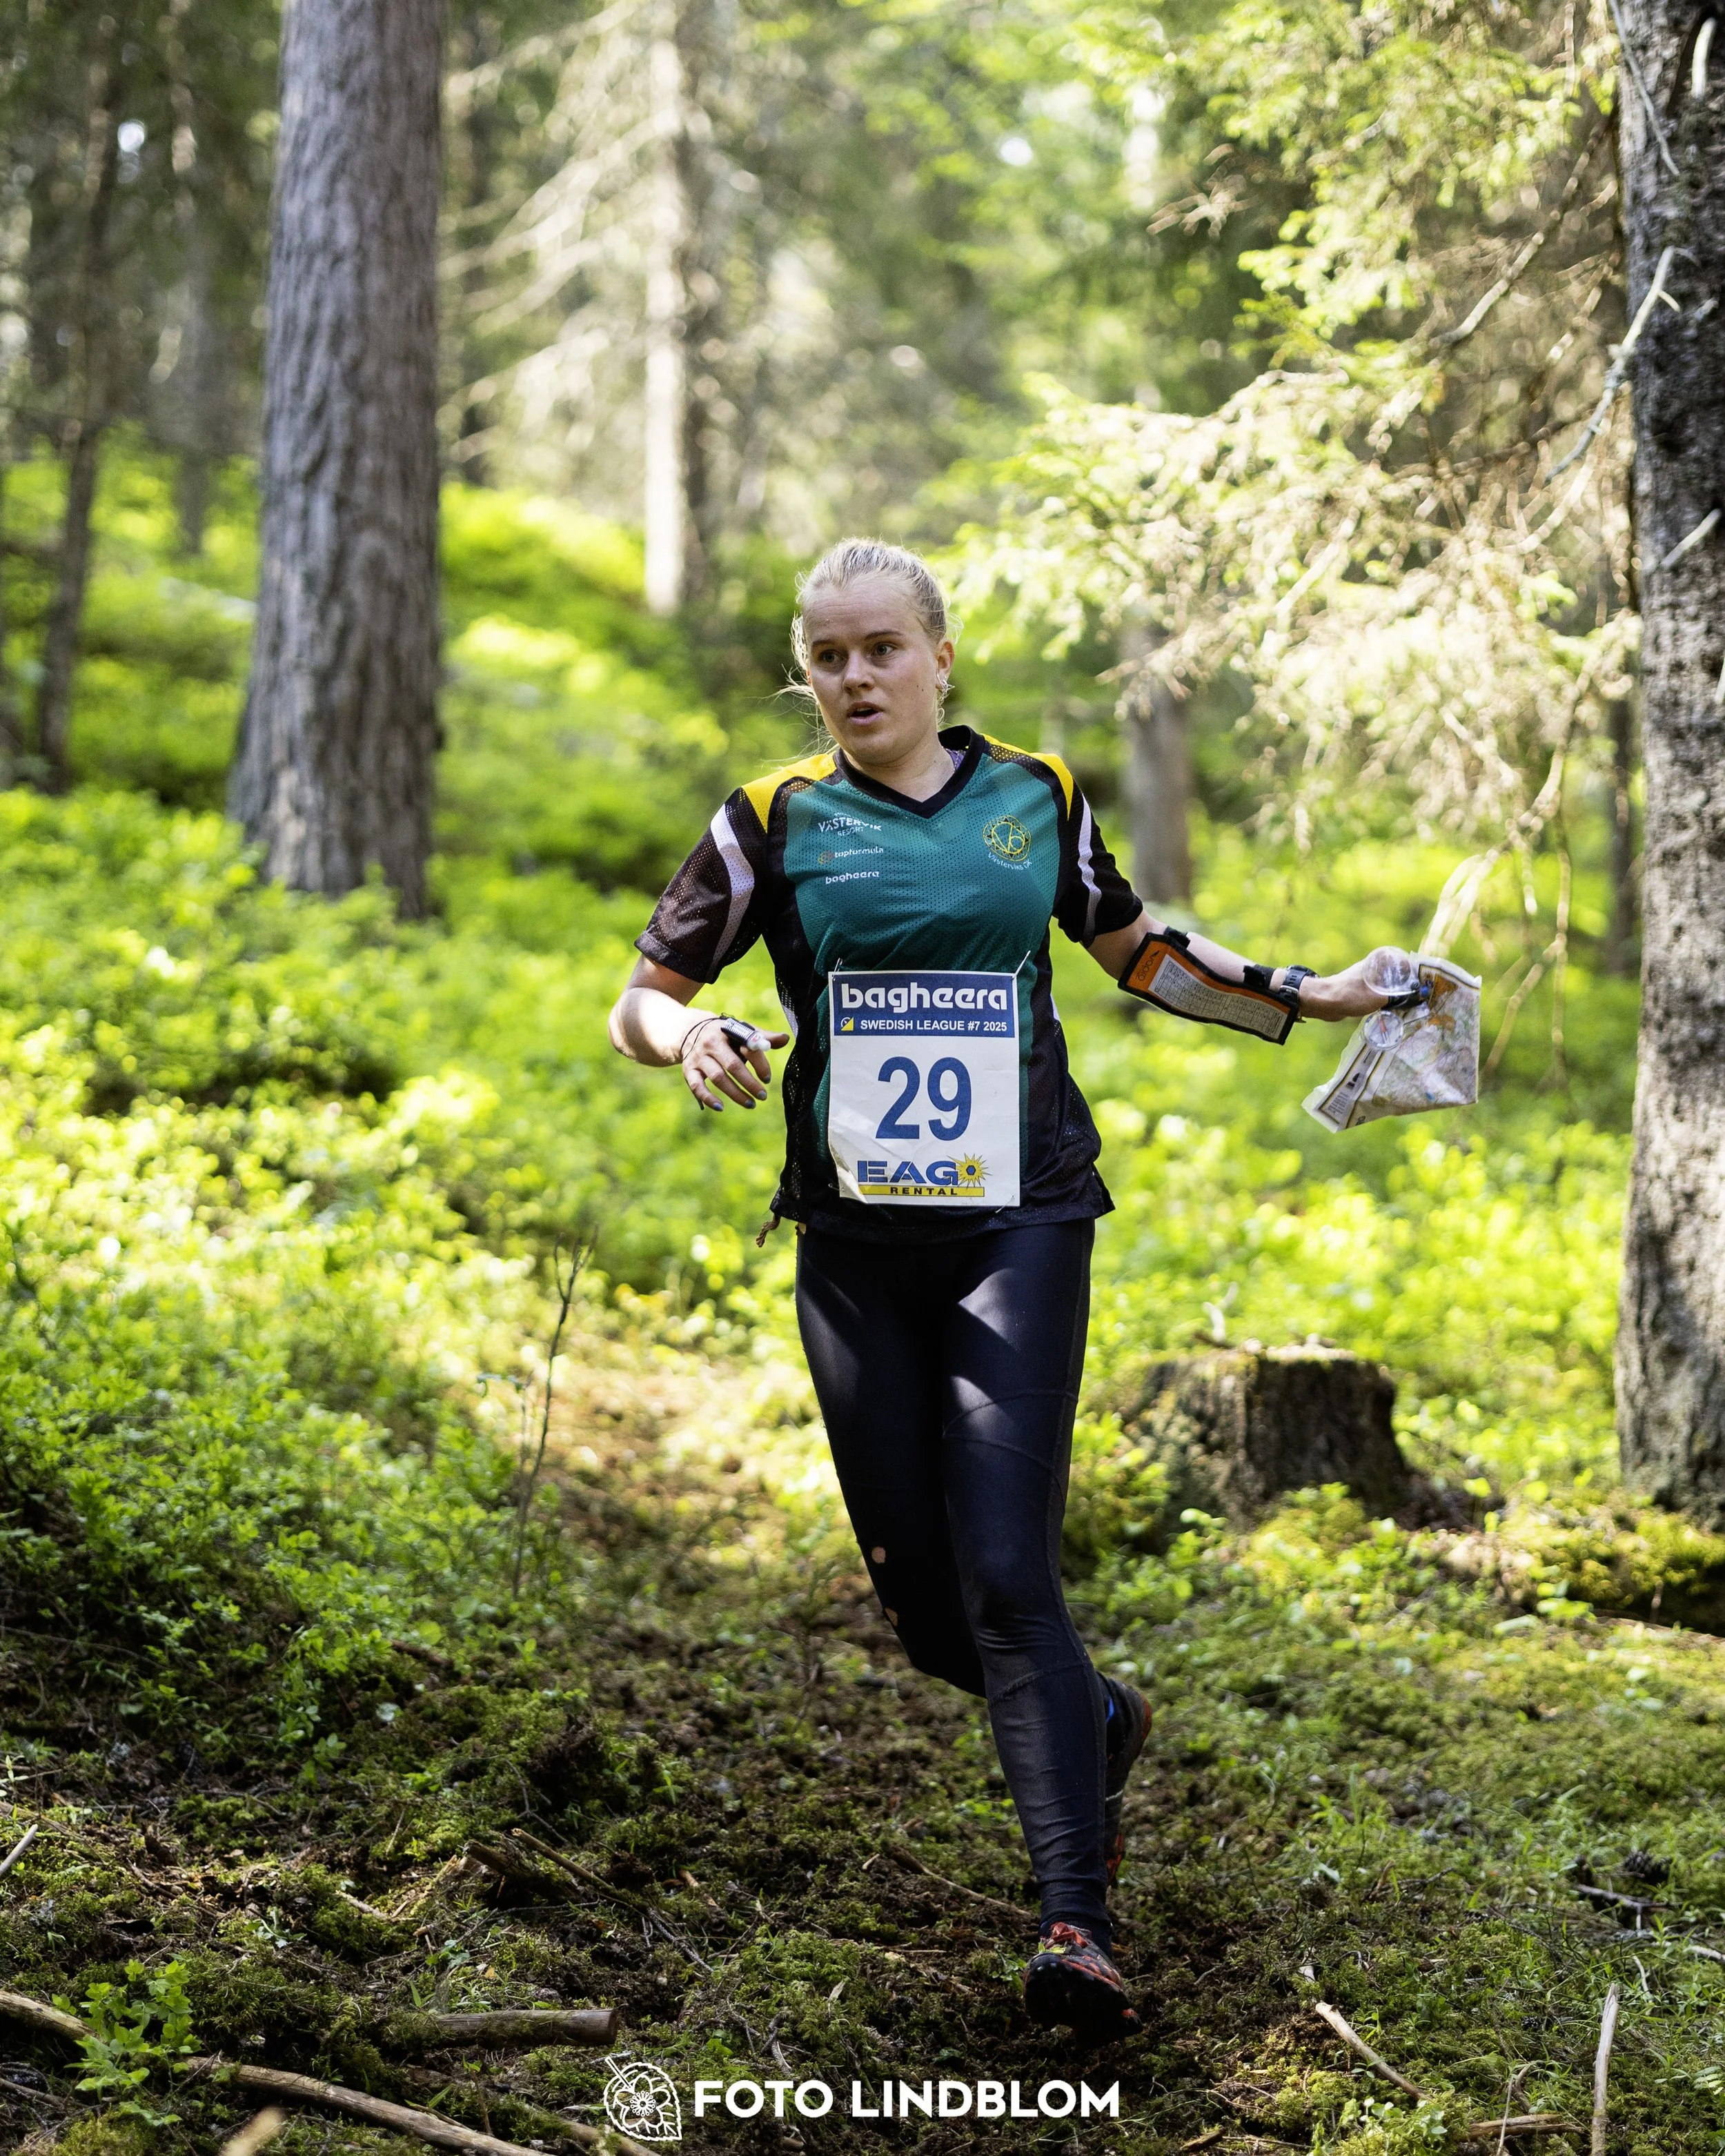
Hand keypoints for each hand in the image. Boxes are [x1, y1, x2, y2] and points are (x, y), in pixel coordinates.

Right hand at [683, 1019, 789, 1109]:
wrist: (689, 1031)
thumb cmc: (725, 1035)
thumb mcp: (741, 1031)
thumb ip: (763, 1037)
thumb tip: (786, 1039)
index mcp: (728, 1032)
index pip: (747, 1048)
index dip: (760, 1064)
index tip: (767, 1079)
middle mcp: (712, 1044)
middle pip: (733, 1066)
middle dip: (749, 1083)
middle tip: (763, 1096)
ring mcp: (699, 1057)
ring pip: (718, 1078)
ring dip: (735, 1094)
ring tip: (751, 1104)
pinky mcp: (689, 1070)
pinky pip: (697, 1086)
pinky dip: (708, 1098)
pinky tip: (721, 1108)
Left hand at [1291, 950, 1406, 1023]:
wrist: (1323, 1002)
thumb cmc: (1349, 995)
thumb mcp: (1378, 998)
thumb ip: (1396, 998)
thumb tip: (1414, 999)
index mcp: (1375, 962)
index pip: (1399, 958)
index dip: (1411, 966)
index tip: (1421, 977)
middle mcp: (1371, 968)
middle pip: (1393, 971)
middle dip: (1405, 980)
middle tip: (1417, 992)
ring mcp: (1364, 979)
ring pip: (1384, 982)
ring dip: (1395, 990)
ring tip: (1407, 1000)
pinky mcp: (1358, 990)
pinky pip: (1376, 991)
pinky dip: (1384, 997)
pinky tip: (1390, 1007)